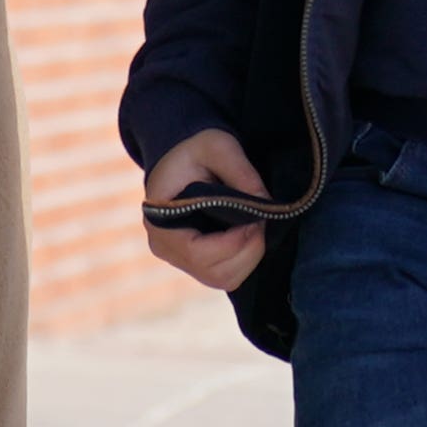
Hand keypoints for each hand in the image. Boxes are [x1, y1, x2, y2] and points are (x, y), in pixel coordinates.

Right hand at [137, 126, 274, 292]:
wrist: (182, 156)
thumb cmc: (194, 150)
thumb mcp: (217, 147)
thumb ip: (241, 172)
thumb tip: (266, 204)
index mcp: (160, 221)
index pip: (197, 253)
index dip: (233, 243)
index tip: (256, 220)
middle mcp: (164, 247)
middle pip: (215, 273)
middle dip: (248, 251)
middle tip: (261, 222)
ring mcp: (179, 259)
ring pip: (224, 279)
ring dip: (250, 257)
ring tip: (255, 227)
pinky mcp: (196, 263)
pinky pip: (226, 276)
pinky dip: (245, 260)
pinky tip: (248, 235)